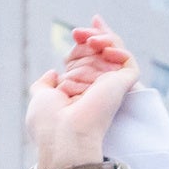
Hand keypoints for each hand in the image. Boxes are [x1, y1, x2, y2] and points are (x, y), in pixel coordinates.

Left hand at [25, 14, 136, 168]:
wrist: (64, 135)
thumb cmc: (48, 123)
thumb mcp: (41, 99)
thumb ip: (45, 86)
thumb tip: (53, 72)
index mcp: (78, 92)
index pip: (84, 60)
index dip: (80, 46)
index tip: (75, 34)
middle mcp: (96, 90)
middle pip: (98, 52)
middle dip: (89, 37)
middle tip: (76, 33)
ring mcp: (111, 87)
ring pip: (114, 52)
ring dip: (103, 38)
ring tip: (89, 39)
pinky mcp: (123, 85)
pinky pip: (128, 60)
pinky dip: (117, 49)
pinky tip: (104, 49)